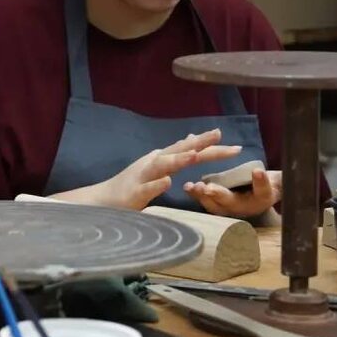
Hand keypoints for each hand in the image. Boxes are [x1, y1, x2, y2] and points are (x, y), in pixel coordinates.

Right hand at [79, 129, 242, 209]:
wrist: (102, 199)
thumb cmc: (131, 186)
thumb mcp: (156, 167)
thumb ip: (175, 155)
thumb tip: (192, 140)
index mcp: (161, 159)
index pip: (189, 150)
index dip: (211, 148)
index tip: (235, 146)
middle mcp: (152, 163)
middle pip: (178, 151)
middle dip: (199, 144)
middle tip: (219, 136)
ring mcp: (142, 177)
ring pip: (161, 166)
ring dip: (178, 159)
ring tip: (194, 155)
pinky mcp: (133, 193)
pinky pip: (146, 189)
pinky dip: (156, 184)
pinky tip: (167, 182)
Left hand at [184, 168, 281, 218]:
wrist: (261, 195)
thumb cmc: (269, 184)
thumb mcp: (276, 180)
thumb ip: (275, 176)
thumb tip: (282, 167)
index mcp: (262, 198)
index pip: (264, 192)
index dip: (261, 182)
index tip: (257, 171)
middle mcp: (245, 207)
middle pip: (233, 203)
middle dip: (219, 195)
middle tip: (208, 188)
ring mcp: (230, 208)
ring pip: (215, 205)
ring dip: (203, 196)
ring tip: (193, 187)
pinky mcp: (217, 205)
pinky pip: (205, 201)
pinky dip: (196, 193)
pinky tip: (187, 187)